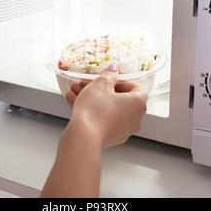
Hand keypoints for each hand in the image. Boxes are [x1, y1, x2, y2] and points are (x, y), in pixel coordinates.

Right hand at [41, 65, 147, 196]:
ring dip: (91, 98)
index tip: (108, 79)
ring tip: (75, 90)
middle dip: (99, 88)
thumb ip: (108, 75)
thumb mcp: (101, 84)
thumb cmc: (96, 111)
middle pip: (118, 98)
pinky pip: (101, 119)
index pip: (136, 88)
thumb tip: (112, 72)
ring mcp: (121, 130)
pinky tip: (73, 100)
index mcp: (138, 104)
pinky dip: (90, 110)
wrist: (84, 137)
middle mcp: (134, 119)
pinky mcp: (109, 137)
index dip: (120, 81)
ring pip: (107, 108)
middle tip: (86, 83)